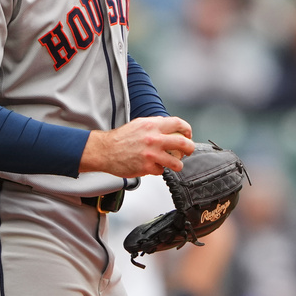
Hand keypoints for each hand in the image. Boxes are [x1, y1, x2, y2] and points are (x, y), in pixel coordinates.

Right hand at [80, 115, 194, 176]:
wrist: (105, 150)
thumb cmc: (120, 139)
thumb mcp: (138, 124)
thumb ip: (154, 124)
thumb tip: (168, 126)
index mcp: (152, 126)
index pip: (178, 124)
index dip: (187, 130)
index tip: (187, 135)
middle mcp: (154, 139)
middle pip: (184, 144)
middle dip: (190, 149)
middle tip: (187, 151)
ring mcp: (151, 154)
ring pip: (177, 162)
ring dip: (177, 164)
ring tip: (173, 163)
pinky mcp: (147, 167)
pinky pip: (162, 171)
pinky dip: (159, 169)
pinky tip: (153, 166)